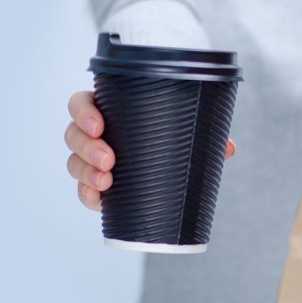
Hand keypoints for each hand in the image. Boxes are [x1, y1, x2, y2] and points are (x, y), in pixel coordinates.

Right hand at [65, 90, 236, 210]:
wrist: (166, 177)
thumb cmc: (169, 142)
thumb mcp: (185, 135)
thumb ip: (205, 137)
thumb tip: (228, 148)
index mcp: (109, 110)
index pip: (81, 104)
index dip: (83, 113)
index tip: (99, 125)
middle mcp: (93, 135)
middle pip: (73, 134)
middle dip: (87, 147)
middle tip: (110, 160)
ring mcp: (89, 162)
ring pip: (73, 162)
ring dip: (86, 172)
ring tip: (107, 181)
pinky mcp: (93, 187)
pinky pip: (82, 191)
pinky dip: (88, 194)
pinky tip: (99, 199)